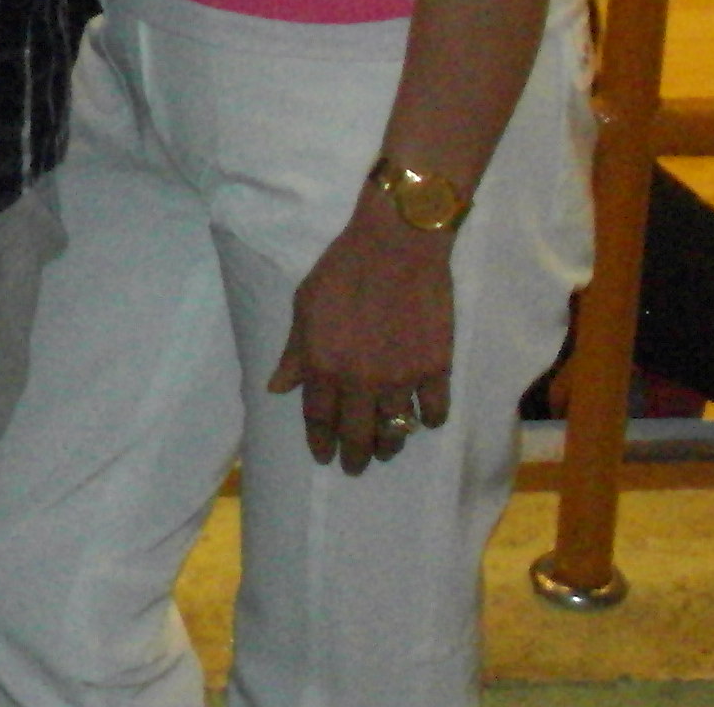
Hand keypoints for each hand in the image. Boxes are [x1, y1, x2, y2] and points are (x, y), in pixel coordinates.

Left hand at [265, 189, 454, 473]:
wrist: (396, 246)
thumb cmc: (343, 269)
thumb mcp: (305, 305)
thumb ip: (294, 352)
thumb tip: (278, 387)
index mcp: (324, 365)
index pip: (320, 419)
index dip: (321, 442)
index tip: (324, 456)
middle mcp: (361, 381)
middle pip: (358, 434)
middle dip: (355, 456)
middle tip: (355, 466)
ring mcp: (401, 378)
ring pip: (396, 430)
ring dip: (389, 445)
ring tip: (386, 450)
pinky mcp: (435, 368)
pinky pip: (434, 410)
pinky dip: (428, 420)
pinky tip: (423, 420)